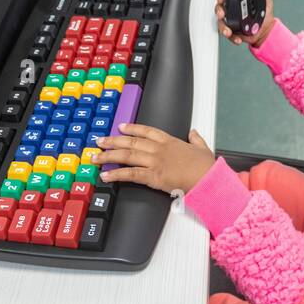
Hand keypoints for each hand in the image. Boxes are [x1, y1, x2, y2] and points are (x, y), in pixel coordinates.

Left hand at [94, 124, 215, 193]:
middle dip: (113, 141)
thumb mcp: (202, 147)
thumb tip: (193, 132)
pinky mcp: (153, 176)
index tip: (121, 126)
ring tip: (95, 156)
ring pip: (126, 156)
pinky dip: (116, 174)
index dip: (132, 127)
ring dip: (108, 155)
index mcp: (170, 141)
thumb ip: (196, 139)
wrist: (208, 177)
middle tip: (100, 141)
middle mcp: (159, 149)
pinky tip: (105, 176)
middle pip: (131, 142)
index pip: (147, 131)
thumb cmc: (206, 166)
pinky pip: (130, 174)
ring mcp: (154, 162)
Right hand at [215, 0, 274, 47]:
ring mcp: (231, 22)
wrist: (267, 31)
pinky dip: (232, 38)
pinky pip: (228, 35)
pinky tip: (238, 39)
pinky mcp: (233, 33)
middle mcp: (232, 12)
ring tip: (229, 31)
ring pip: (221, 23)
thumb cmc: (265, 16)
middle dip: (218, 11)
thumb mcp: (266, 1)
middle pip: (219, 9)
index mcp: (237, 3)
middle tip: (222, 14)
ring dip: (223, 27)